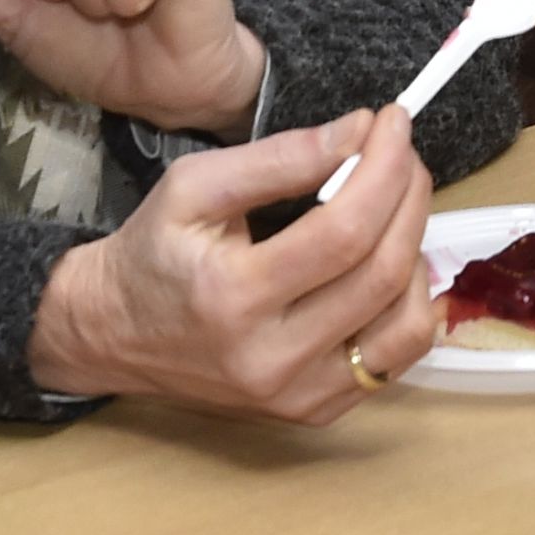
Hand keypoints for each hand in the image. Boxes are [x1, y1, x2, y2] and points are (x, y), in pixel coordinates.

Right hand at [27, 106, 440, 419]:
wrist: (114, 334)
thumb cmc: (154, 251)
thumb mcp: (194, 185)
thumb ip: (278, 158)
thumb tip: (360, 132)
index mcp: (232, 297)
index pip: (344, 232)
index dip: (384, 169)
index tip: (393, 122)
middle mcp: (270, 359)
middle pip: (383, 274)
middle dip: (409, 197)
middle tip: (402, 154)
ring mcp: (297, 396)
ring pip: (405, 326)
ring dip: (420, 251)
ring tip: (398, 207)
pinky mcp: (314, 412)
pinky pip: (394, 361)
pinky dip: (412, 305)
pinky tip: (393, 263)